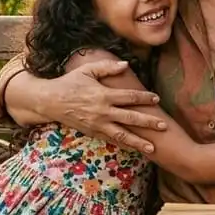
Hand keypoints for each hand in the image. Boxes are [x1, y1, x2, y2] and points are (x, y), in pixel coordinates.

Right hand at [43, 59, 165, 152]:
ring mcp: (98, 124)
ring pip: (122, 135)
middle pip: (130, 118)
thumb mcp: (87, 70)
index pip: (129, 96)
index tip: (156, 98)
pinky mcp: (93, 132)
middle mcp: (103, 111)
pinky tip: (134, 150)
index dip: (144, 97)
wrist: (51, 101)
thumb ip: (107, 67)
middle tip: (163, 126)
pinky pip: (111, 140)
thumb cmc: (70, 83)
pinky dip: (124, 145)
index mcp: (103, 94)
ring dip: (138, 141)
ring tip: (152, 148)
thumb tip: (126, 64)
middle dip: (148, 122)